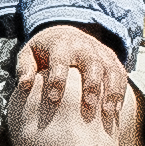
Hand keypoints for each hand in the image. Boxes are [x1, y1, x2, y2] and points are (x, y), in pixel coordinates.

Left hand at [12, 22, 129, 140]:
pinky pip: (120, 75)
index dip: (58, 78)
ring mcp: (101, 53)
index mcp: (62, 44)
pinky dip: (120, 92)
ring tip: (108, 112)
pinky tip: (115, 111)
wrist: (66, 33)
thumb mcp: (29, 54)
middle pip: (92, 64)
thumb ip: (25, 68)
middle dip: (91, 84)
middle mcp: (84, 47)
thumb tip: (24, 85)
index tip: (53, 98)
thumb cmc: (44, 52)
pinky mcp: (112, 60)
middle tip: (88, 106)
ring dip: (111, 90)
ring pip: (110, 70)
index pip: (61, 60)